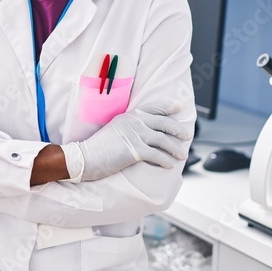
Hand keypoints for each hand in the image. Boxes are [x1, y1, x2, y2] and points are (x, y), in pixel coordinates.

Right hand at [66, 104, 191, 180]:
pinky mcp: (134, 151)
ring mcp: (135, 135)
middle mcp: (134, 122)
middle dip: (178, 130)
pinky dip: (166, 160)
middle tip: (187, 135)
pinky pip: (157, 155)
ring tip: (182, 155)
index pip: (154, 107)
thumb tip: (146, 133)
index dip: (170, 105)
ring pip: (163, 140)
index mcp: (130, 115)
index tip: (181, 106)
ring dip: (175, 149)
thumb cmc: (98, 147)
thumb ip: (130, 126)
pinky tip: (170, 165)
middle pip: (164, 123)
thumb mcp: (115, 129)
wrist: (84, 158)